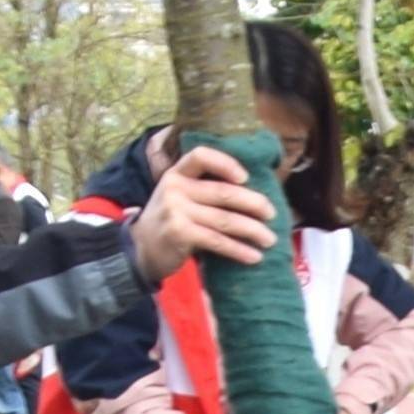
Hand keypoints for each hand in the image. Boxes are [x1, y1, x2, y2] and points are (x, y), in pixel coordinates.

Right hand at [132, 145, 286, 280]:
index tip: (246, 178)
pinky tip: (254, 257)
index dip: (226, 163)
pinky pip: (217, 240)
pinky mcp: (179, 233)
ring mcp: (175, 210)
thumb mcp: (179, 197)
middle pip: (223, 193)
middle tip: (272, 214)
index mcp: (177, 173)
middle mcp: (175, 188)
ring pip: (225, 219)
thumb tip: (254, 196)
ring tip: (270, 239)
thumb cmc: (171, 222)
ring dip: (253, 231)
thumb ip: (205, 191)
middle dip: (254, 204)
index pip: (201, 156)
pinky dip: (239, 250)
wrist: (141, 249)